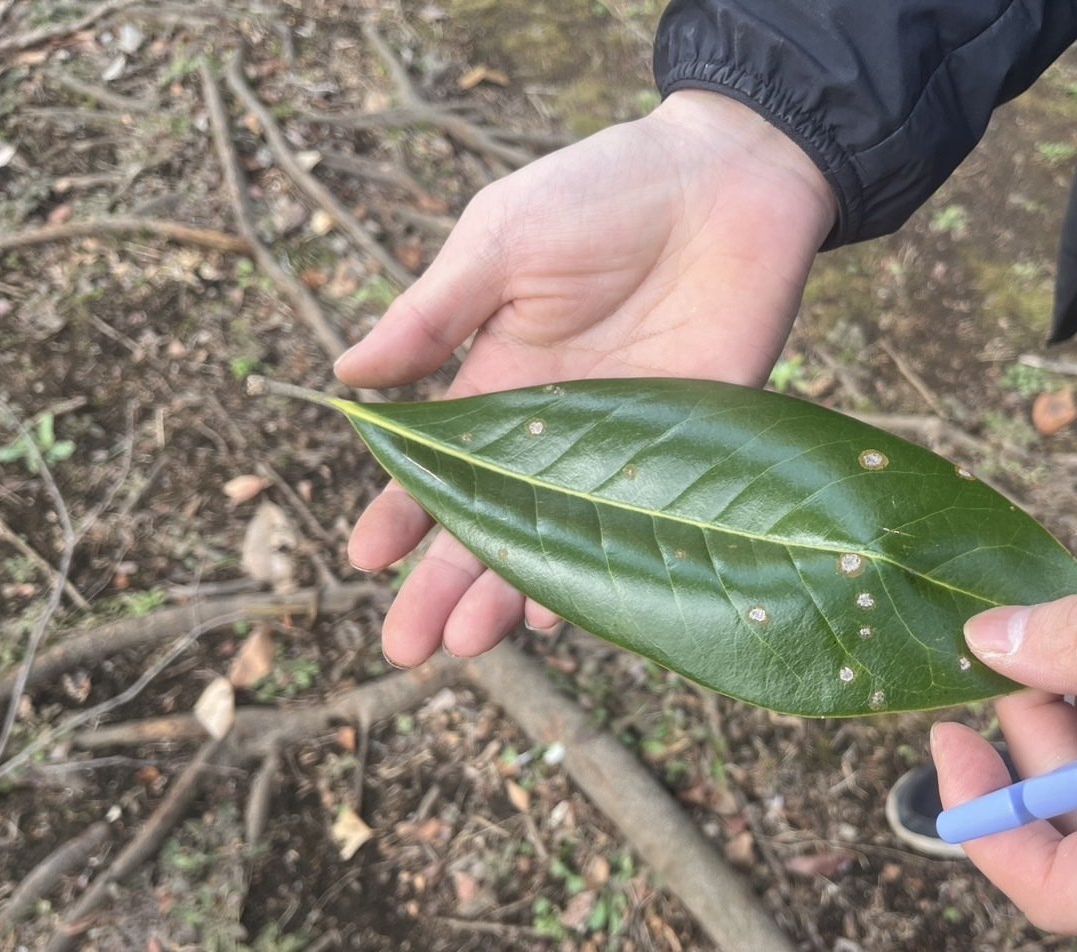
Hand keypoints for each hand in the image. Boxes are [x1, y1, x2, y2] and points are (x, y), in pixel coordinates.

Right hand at [335, 91, 835, 665]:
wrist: (731, 177)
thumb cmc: (605, 192)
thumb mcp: (501, 241)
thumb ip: (434, 315)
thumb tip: (345, 377)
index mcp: (501, 378)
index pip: (440, 465)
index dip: (402, 511)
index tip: (363, 559)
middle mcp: (557, 431)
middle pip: (493, 523)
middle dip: (445, 584)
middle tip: (408, 649)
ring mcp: (624, 450)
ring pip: (562, 541)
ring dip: (514, 592)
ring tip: (471, 643)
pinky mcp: (693, 453)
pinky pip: (643, 528)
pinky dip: (607, 570)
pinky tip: (567, 608)